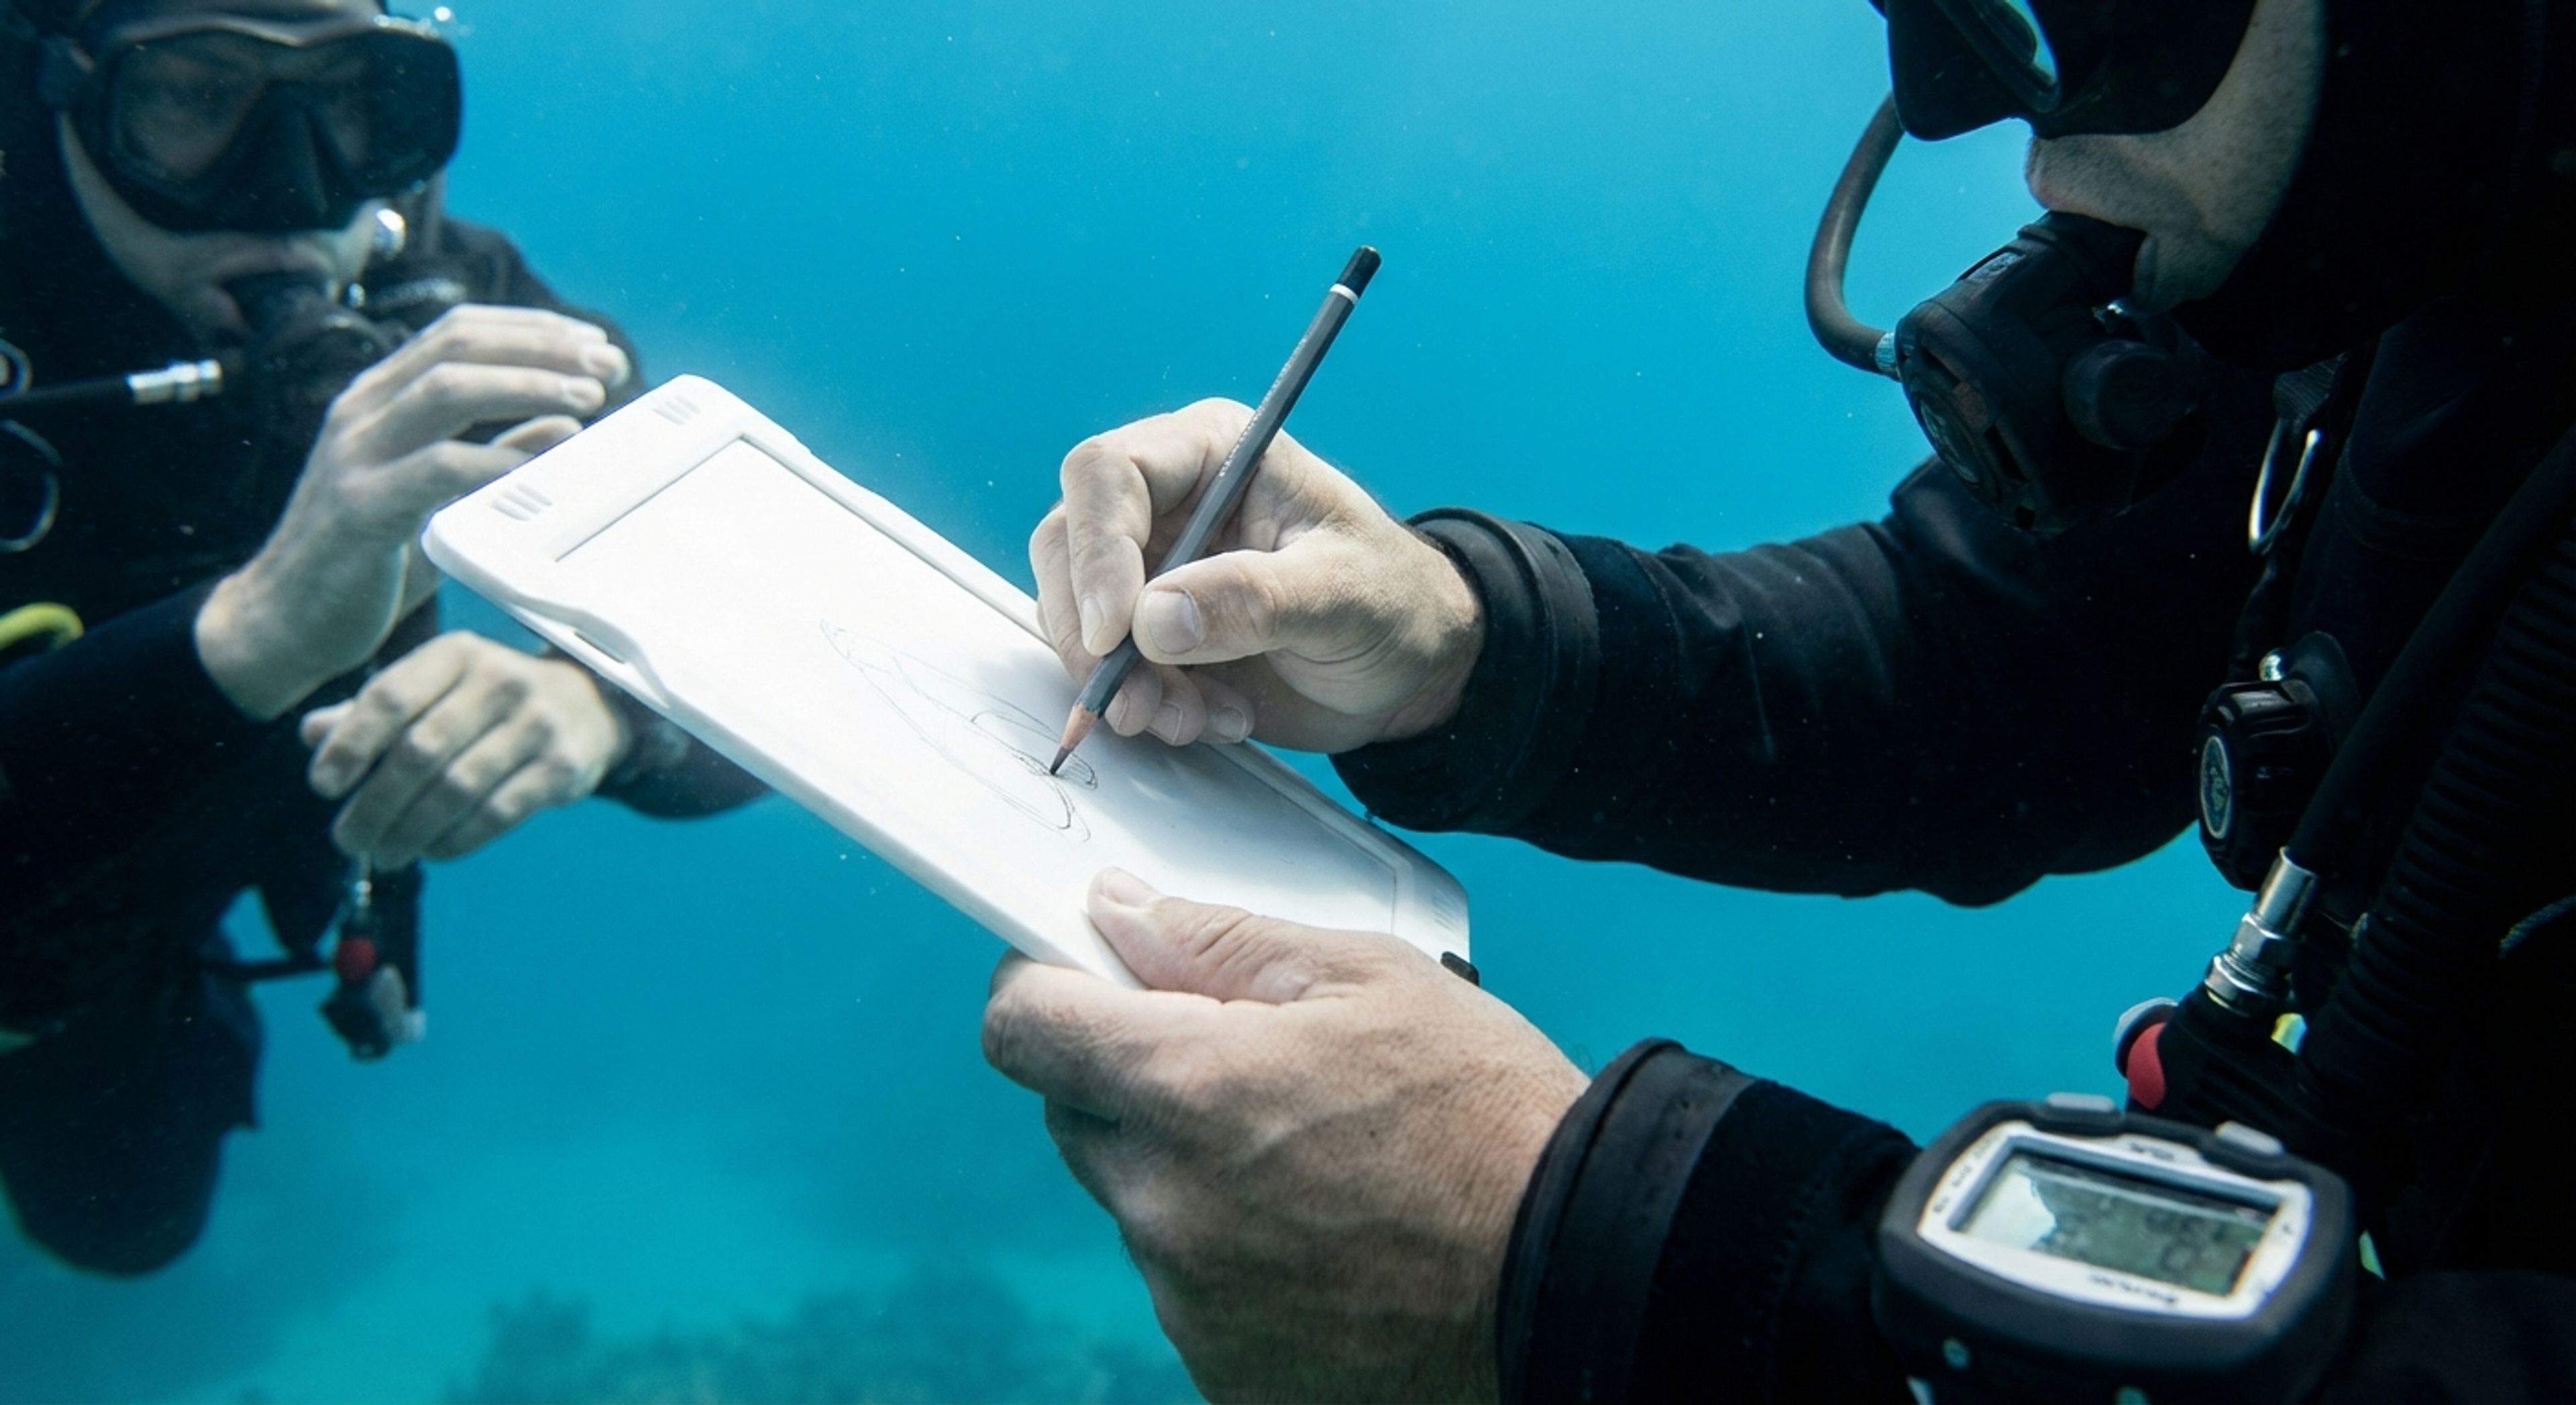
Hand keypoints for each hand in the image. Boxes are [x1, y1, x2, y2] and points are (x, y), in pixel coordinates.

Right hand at [196, 304, 630, 718]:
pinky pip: (435, 468)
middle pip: (458, 345)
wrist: (284, 622)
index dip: (532, 329)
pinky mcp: (359, 508)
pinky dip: (496, 460)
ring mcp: (355, 455)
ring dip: (526, 385)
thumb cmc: (370, 558)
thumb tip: (565, 423)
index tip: (594, 345)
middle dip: (541, 347)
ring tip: (587, 400)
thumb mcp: (438, 497)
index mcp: (379, 398)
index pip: (459, 331)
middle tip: (606, 365)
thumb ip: (494, 455)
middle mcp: (362, 411)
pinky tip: (542, 464)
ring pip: (446, 389)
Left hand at [299, 632, 629, 866]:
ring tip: (386, 855)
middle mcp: (500, 680)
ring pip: (456, 790)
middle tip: (348, 840)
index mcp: (458, 653)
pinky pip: (497, 814)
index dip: (350, 745)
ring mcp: (537, 723)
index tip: (322, 787)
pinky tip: (433, 851)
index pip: (391, 697)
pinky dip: (456, 841)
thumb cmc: (490, 698)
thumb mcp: (438, 687)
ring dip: (410, 832)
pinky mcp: (564, 766)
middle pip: (419, 752)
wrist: (590, 704)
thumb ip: (377, 710)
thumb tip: (311, 735)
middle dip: (374, 804)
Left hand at [983, 870, 1587, 1402]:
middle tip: (1250, 1070)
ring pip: (1143, 1208)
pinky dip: (1239, 1260)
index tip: (1084, 982)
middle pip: (1080, 1120)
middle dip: (1137, 1081)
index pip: (1024, 1030)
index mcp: (1185, 1090)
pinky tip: (1333, 1242)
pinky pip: (1195, 1293)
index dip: (1043, 990)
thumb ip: (1219, 942)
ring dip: (1196, 1175)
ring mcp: (1192, 1302)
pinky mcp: (1227, 1373)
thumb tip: (1116, 914)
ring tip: (1322, 1167)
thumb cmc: (1487, 1113)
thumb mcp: (1370, 978)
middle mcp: (1164, 1206)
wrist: (1578, 1274)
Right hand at [1031, 399, 1484, 753]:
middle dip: (1093, 634)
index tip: (1114, 633)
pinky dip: (1143, 704)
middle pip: (1069, 544)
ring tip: (1192, 720)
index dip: (1097, 551)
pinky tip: (1210, 719)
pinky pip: (1106, 664)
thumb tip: (1153, 620)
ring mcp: (1152, 566)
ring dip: (1119, 681)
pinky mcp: (1150, 630)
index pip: (1108, 473)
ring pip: (1077, 613)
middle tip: (1137, 702)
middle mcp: (1168, 499)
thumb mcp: (1342, 595)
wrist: (1409, 667)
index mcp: (1213, 451)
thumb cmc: (1392, 603)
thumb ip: (1255, 599)